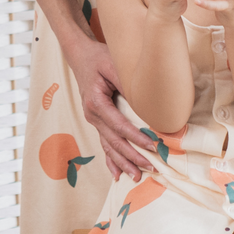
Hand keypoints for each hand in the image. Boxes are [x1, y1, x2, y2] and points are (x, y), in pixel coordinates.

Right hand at [63, 36, 158, 181]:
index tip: (152, 146)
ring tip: (137, 177)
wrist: (80, 56)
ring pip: (108, 147)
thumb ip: (126, 83)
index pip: (118, 125)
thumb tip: (145, 101)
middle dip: (133, 156)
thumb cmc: (98, 58)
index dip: (135, 138)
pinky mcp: (97, 121)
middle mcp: (92, 115)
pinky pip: (104, 144)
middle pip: (114, 142)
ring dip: (123, 163)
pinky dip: (111, 160)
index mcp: (96, 103)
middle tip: (152, 167)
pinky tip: (117, 174)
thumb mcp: (112, 64)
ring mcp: (93, 120)